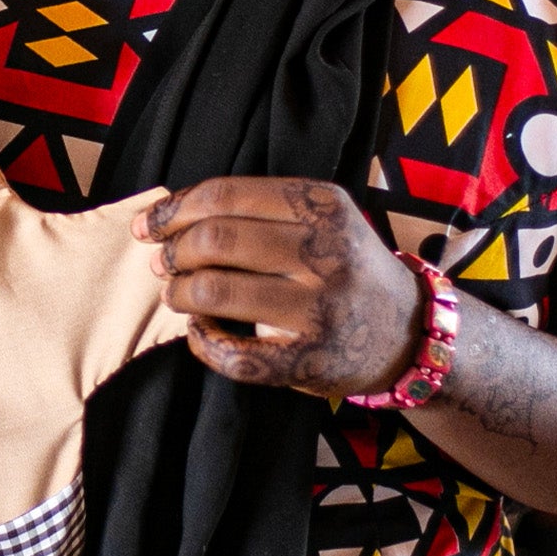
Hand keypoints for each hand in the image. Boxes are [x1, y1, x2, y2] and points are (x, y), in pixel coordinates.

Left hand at [135, 176, 421, 398]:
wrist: (408, 331)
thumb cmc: (344, 265)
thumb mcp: (322, 218)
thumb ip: (258, 209)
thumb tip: (165, 217)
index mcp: (323, 206)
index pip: (225, 195)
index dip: (174, 210)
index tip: (148, 226)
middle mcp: (327, 253)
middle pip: (216, 240)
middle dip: (174, 252)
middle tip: (161, 264)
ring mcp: (321, 309)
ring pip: (217, 291)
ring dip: (180, 293)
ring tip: (177, 295)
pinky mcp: (312, 360)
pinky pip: (234, 354)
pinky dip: (202, 342)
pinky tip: (201, 332)